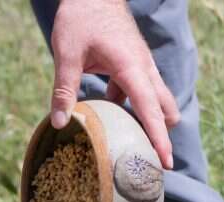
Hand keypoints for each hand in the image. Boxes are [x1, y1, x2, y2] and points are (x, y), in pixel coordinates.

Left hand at [49, 0, 178, 168]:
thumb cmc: (80, 18)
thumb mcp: (67, 54)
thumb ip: (64, 89)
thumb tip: (58, 123)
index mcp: (132, 67)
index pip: (150, 109)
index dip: (158, 138)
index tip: (165, 162)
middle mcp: (144, 69)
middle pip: (164, 109)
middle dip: (161, 134)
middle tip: (148, 161)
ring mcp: (142, 66)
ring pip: (156, 101)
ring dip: (148, 121)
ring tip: (131, 145)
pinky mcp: (134, 65)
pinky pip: (140, 92)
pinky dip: (132, 107)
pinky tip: (111, 117)